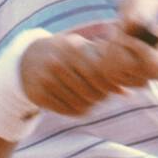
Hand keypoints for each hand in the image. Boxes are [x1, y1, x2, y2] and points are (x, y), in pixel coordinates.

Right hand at [20, 17, 157, 117]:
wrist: (26, 60)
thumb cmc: (64, 52)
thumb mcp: (82, 47)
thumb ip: (105, 62)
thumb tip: (131, 88)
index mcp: (71, 47)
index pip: (100, 74)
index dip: (111, 83)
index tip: (115, 85)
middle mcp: (57, 63)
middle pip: (93, 91)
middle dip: (102, 94)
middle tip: (103, 92)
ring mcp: (46, 80)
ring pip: (83, 103)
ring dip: (92, 103)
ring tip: (90, 95)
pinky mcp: (39, 96)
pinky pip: (69, 110)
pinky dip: (78, 109)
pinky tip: (78, 101)